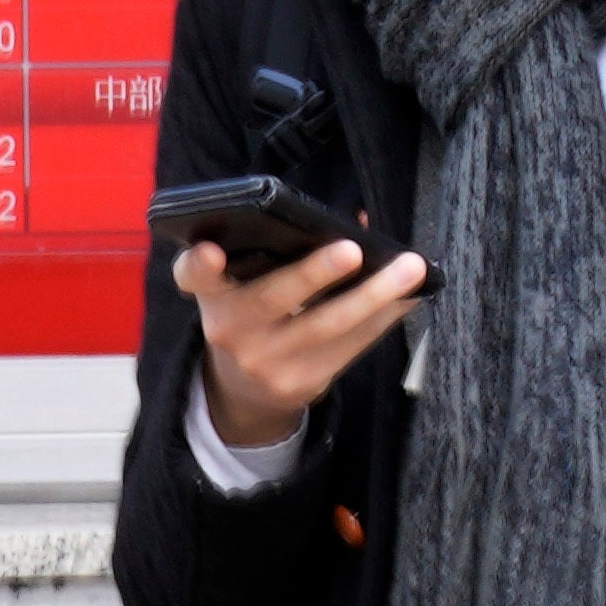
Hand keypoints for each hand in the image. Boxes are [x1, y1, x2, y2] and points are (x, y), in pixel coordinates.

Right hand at [182, 236, 430, 452]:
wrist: (245, 387)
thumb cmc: (254, 312)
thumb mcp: (241, 283)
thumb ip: (273, 250)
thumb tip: (358, 218)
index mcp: (213, 294)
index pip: (194, 276)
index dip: (199, 264)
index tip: (211, 250)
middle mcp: (231, 330)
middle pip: (273, 298)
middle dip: (314, 273)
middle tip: (352, 250)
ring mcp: (266, 362)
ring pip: (326, 325)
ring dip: (374, 295)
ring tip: (411, 268)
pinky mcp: (301, 383)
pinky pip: (351, 347)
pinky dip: (384, 317)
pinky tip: (410, 296)